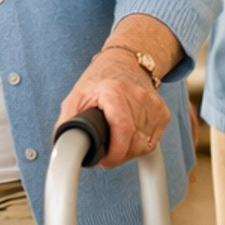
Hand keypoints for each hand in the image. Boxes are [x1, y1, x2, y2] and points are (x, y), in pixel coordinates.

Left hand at [56, 49, 170, 168]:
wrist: (124, 63)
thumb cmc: (99, 82)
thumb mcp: (75, 99)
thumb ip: (67, 125)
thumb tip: (62, 150)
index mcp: (113, 92)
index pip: (123, 129)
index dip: (115, 153)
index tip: (106, 160)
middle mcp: (137, 96)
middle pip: (134, 143)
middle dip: (118, 154)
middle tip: (106, 150)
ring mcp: (153, 104)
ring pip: (144, 146)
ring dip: (129, 150)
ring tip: (116, 138)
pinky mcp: (163, 112)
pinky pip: (153, 142)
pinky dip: (140, 144)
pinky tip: (130, 134)